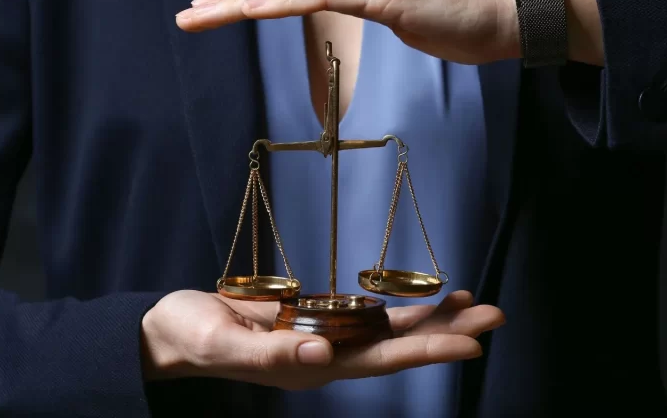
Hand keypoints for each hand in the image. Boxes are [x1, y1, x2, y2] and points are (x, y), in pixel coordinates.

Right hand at [141, 289, 503, 389]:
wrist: (170, 332)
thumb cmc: (189, 337)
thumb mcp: (221, 342)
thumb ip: (271, 351)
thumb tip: (322, 353)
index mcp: (309, 367)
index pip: (380, 360)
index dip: (427, 351)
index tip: (471, 343)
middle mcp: (325, 357)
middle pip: (398, 347)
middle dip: (447, 333)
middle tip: (495, 315)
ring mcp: (322, 341)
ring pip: (389, 332)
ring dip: (433, 321)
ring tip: (474, 304)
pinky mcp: (314, 322)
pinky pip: (367, 317)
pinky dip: (400, 308)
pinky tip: (424, 300)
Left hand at [175, 0, 519, 64]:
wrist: (507, 16)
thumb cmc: (459, 23)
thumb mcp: (401, 16)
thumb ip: (369, 9)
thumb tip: (348, 14)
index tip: (212, 10)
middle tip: (187, 15)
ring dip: (240, 1)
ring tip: (201, 15)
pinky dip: (281, 2)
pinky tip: (250, 11)